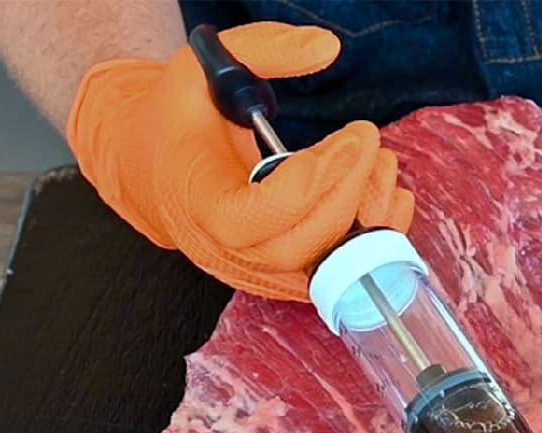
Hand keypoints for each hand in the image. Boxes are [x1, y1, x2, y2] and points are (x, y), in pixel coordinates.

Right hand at [65, 22, 413, 301]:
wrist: (156, 171)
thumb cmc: (179, 120)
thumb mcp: (200, 68)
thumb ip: (261, 50)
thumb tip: (324, 47)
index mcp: (197, 204)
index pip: (257, 217)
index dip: (312, 183)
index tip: (352, 139)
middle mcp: (224, 251)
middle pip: (298, 247)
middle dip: (346, 194)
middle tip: (369, 145)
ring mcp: (255, 272)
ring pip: (322, 268)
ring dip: (366, 219)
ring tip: (381, 165)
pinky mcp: (283, 276)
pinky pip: (333, 271)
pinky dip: (367, 237)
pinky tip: (384, 195)